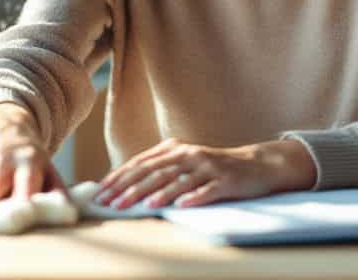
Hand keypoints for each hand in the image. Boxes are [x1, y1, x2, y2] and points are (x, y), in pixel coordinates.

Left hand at [92, 138, 315, 209]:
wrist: (256, 165)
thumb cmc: (213, 168)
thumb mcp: (184, 164)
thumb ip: (160, 170)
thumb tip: (125, 186)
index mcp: (175, 150)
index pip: (141, 164)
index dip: (119, 178)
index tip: (101, 193)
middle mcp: (189, 155)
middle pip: (155, 172)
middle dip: (131, 189)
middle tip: (112, 204)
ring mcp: (208, 167)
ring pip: (178, 181)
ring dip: (159, 194)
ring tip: (142, 206)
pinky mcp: (225, 181)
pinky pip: (207, 190)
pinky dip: (193, 197)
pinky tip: (181, 206)